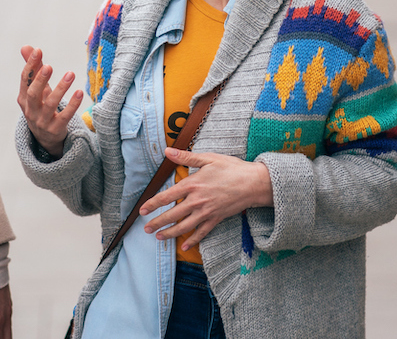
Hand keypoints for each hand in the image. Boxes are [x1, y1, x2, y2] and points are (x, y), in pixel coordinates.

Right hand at [16, 46, 82, 157]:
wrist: (44, 138)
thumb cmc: (40, 107)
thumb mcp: (36, 89)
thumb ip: (34, 69)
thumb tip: (26, 47)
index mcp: (23, 99)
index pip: (25, 80)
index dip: (30, 66)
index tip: (38, 51)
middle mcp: (31, 110)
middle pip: (33, 94)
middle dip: (40, 80)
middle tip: (49, 66)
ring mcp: (42, 121)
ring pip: (50, 104)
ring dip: (60, 89)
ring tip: (70, 74)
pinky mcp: (56, 129)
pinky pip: (65, 116)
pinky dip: (72, 104)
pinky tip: (80, 92)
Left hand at [139, 148, 273, 251]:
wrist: (253, 183)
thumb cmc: (231, 168)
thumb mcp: (208, 158)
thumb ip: (186, 157)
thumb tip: (167, 151)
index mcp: (193, 185)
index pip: (167, 196)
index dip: (153, 204)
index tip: (142, 210)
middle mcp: (197, 201)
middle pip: (172, 215)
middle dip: (157, 223)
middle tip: (146, 229)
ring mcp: (206, 212)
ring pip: (184, 226)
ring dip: (170, 233)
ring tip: (159, 237)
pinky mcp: (216, 219)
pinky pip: (202, 233)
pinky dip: (193, 240)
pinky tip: (185, 246)